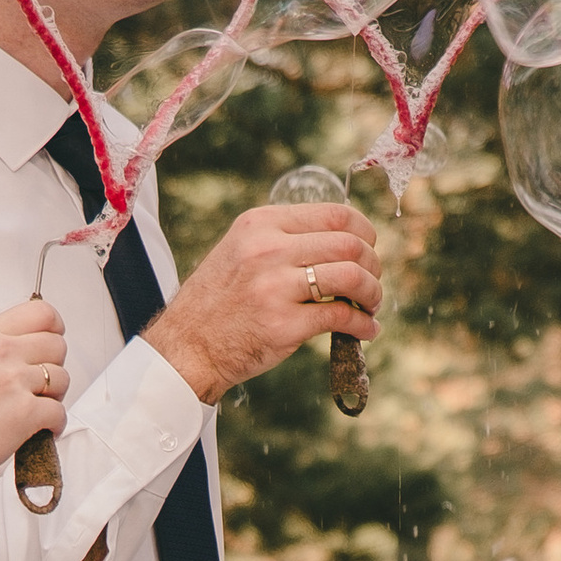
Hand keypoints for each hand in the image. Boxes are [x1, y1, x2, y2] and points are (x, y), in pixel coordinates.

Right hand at [0, 298, 69, 494]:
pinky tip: (38, 432)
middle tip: (40, 387)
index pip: (41, 313)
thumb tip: (21, 346)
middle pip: (57, 345)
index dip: (54, 330)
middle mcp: (0, 352)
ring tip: (35, 412)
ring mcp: (13, 382)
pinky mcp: (25, 412)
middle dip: (54, 367)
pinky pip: (60, 412)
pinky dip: (54, 425)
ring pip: (62, 379)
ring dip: (54, 398)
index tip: (50, 345)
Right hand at [140, 201, 381, 405]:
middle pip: (349, 244)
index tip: (369, 248)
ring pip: (351, 277)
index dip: (364, 231)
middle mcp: (268, 250)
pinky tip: (366, 330)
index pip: (335, 213)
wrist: (189, 346)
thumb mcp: (242, 249)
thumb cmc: (221, 300)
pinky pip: (341, 317)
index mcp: (261, 224)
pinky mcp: (283, 325)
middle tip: (371, 284)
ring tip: (371, 305)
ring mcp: (275, 288)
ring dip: (372, 293)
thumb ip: (285, 239)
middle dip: (372, 265)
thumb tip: (346, 240)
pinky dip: (362, 324)